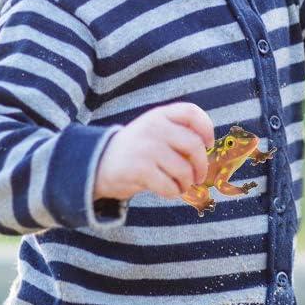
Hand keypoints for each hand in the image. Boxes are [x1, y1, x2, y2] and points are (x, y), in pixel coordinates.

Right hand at [93, 102, 215, 201]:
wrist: (96, 164)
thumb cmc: (135, 150)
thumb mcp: (154, 132)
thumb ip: (177, 134)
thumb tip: (206, 153)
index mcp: (160, 115)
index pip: (191, 112)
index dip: (206, 128)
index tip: (208, 144)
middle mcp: (154, 128)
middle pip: (194, 145)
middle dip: (202, 165)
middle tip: (199, 177)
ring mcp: (147, 148)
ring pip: (184, 169)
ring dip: (187, 183)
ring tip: (182, 186)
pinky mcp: (140, 169)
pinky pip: (169, 185)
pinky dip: (174, 192)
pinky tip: (169, 191)